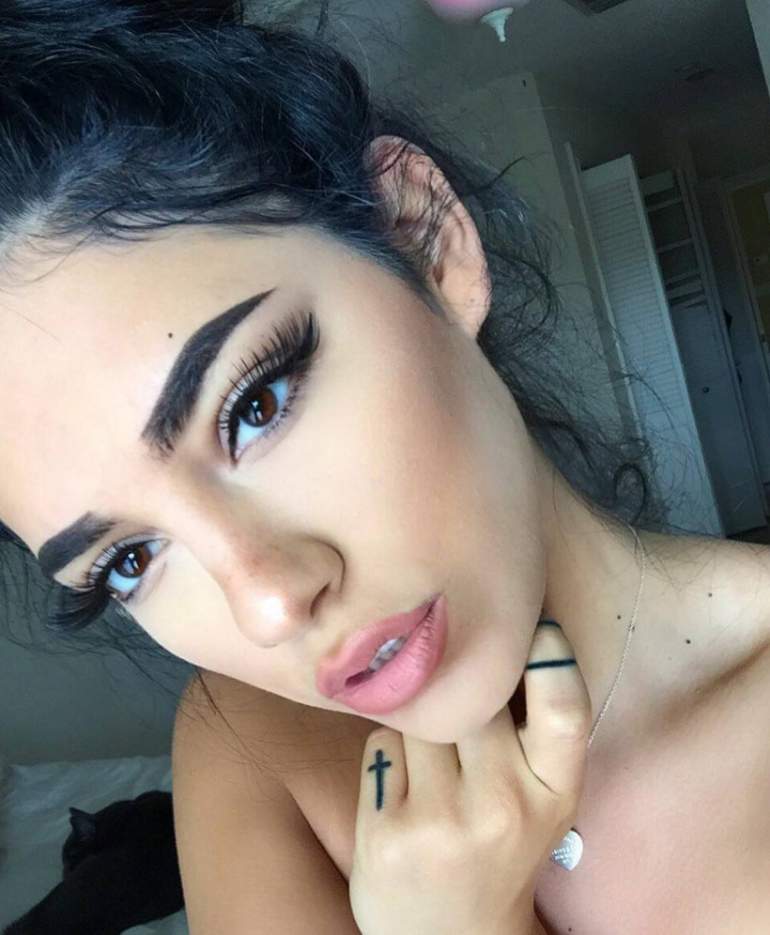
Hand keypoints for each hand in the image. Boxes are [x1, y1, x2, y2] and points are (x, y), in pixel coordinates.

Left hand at [348, 620, 590, 934]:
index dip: (549, 657)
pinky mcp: (388, 832)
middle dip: (460, 691)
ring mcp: (442, 821)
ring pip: (419, 713)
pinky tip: (398, 787)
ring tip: (429, 762)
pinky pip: (380, 743)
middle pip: (472, 697)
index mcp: (554, 794)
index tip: (537, 629)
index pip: (564, 709)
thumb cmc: (498, 846)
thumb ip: (531, 731)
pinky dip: (386, 752)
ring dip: (416, 721)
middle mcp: (503, 807)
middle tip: (458, 706)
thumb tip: (506, 629)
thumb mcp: (540, 799)